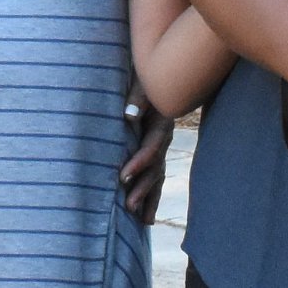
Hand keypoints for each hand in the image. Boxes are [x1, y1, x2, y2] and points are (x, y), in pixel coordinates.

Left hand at [118, 83, 172, 222]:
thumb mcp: (144, 80)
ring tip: (140, 219)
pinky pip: (156, 174)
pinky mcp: (155, 148)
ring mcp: (161, 144)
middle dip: (143, 187)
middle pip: (156, 167)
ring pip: (157, 175)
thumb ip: (137, 97)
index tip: (123, 176)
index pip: (151, 147)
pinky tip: (146, 216)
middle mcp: (164, 136)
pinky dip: (151, 194)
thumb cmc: (147, 74)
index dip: (139, 162)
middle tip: (128, 206)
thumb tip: (127, 115)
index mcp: (162, 122)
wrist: (159, 69)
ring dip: (148, 196)